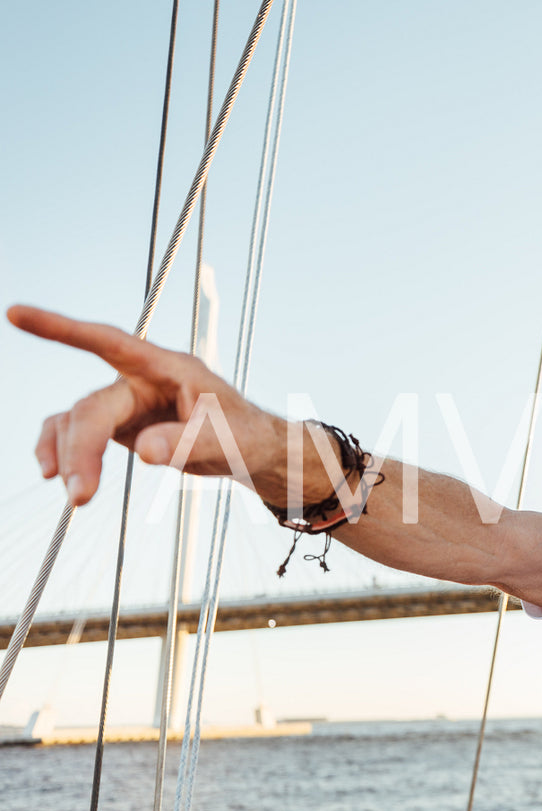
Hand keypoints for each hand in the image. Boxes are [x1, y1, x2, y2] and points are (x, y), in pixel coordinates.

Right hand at [8, 304, 281, 505]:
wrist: (250, 449)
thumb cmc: (244, 434)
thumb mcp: (224, 440)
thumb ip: (185, 442)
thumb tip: (143, 450)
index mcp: (167, 368)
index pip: (110, 342)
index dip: (63, 329)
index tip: (15, 313)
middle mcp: (140, 381)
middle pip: (93, 407)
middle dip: (81, 449)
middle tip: (80, 496)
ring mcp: (126, 403)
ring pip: (77, 421)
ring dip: (69, 456)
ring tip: (77, 497)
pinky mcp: (119, 424)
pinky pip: (76, 433)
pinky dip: (63, 452)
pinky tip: (59, 476)